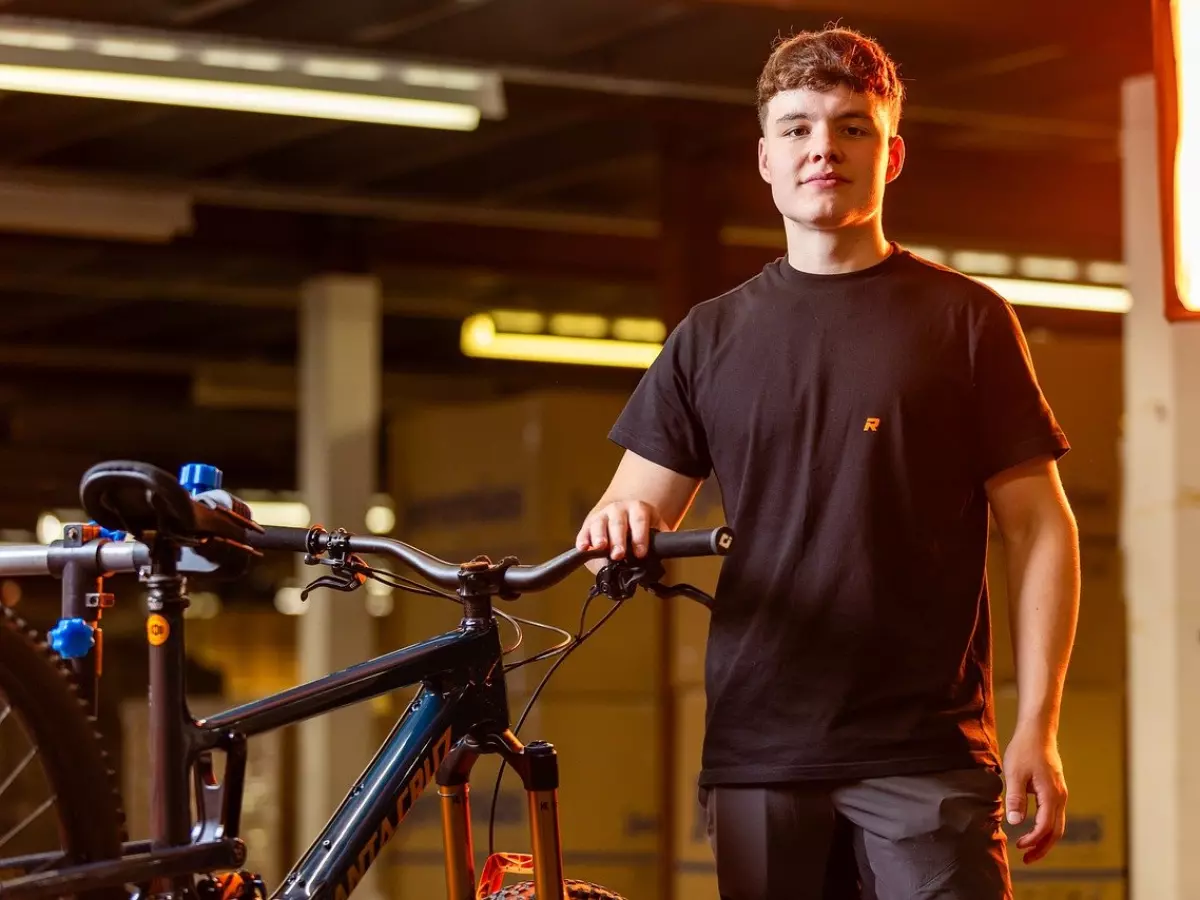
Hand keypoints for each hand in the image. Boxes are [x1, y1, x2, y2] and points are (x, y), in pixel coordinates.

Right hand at [575, 500, 666, 561]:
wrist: (623, 514)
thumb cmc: (640, 528)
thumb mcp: (655, 528)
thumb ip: (660, 541)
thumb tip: (664, 555)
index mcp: (637, 509)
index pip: (639, 521)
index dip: (640, 537)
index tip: (640, 553)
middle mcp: (618, 509)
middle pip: (617, 523)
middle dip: (618, 539)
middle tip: (618, 554)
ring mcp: (602, 516)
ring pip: (599, 524)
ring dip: (599, 536)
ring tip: (600, 547)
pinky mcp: (588, 525)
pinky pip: (584, 532)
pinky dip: (583, 540)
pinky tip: (583, 548)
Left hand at [1002, 725, 1067, 863]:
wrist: (1038, 731)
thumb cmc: (1025, 750)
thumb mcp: (1014, 773)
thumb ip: (1015, 798)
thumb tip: (1016, 823)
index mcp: (1051, 795)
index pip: (1046, 827)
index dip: (1033, 840)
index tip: (1018, 846)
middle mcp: (1060, 797)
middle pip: (1056, 831)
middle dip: (1043, 848)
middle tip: (1027, 859)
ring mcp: (1060, 794)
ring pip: (1058, 824)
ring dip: (1045, 839)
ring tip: (1029, 849)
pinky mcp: (1056, 790)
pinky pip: (1055, 815)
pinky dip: (1046, 827)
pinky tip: (1033, 829)